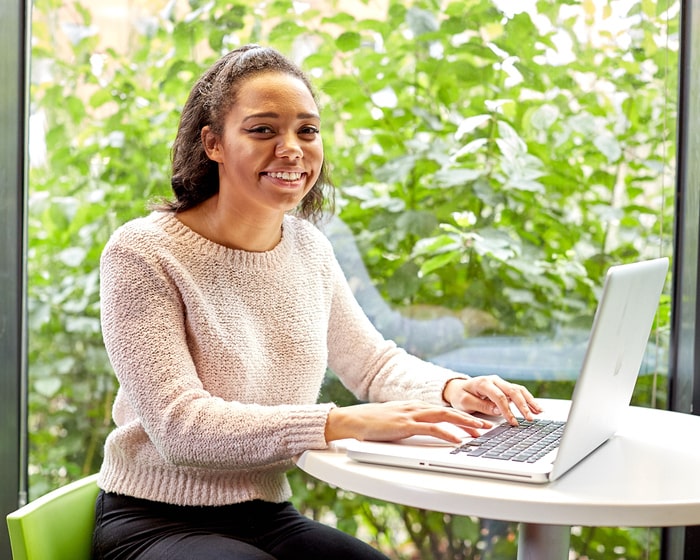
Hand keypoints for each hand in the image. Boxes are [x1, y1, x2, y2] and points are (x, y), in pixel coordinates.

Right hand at [324, 400, 492, 443]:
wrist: (352, 420)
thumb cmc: (370, 423)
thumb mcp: (394, 421)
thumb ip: (409, 424)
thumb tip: (423, 432)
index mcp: (413, 406)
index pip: (443, 410)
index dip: (461, 415)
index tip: (475, 422)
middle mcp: (415, 407)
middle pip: (448, 411)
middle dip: (469, 418)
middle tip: (486, 426)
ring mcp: (411, 415)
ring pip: (445, 416)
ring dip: (464, 424)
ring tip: (479, 432)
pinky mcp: (405, 425)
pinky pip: (432, 428)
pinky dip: (447, 433)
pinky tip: (457, 439)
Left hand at [443, 375, 541, 425]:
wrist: (458, 388)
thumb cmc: (460, 395)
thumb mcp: (465, 402)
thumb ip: (481, 405)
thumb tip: (499, 410)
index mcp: (483, 383)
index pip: (499, 396)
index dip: (507, 410)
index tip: (513, 422)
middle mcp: (494, 380)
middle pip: (512, 391)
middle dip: (523, 406)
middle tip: (530, 418)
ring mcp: (500, 382)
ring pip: (518, 390)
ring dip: (529, 401)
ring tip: (539, 411)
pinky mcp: (504, 387)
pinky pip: (519, 391)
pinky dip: (528, 399)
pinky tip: (536, 407)